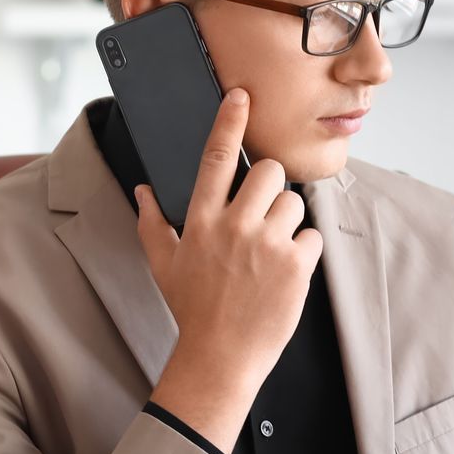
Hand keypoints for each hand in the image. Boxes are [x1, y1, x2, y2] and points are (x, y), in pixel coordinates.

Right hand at [138, 88, 321, 449]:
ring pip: (296, 204)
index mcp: (200, 220)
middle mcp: (234, 226)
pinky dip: (304, 252)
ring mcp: (267, 245)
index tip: (241, 96)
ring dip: (289, 222)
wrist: (220, 357)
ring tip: (271, 252)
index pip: (216, 158)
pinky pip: (312, 237)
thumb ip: (151, 223)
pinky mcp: (295, 266)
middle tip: (264, 213)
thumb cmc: (193, 310)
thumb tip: (142, 190)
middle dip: (273, 186)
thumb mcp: (163, 265)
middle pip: (271, 172)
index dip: (230, 122)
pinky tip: (286, 272)